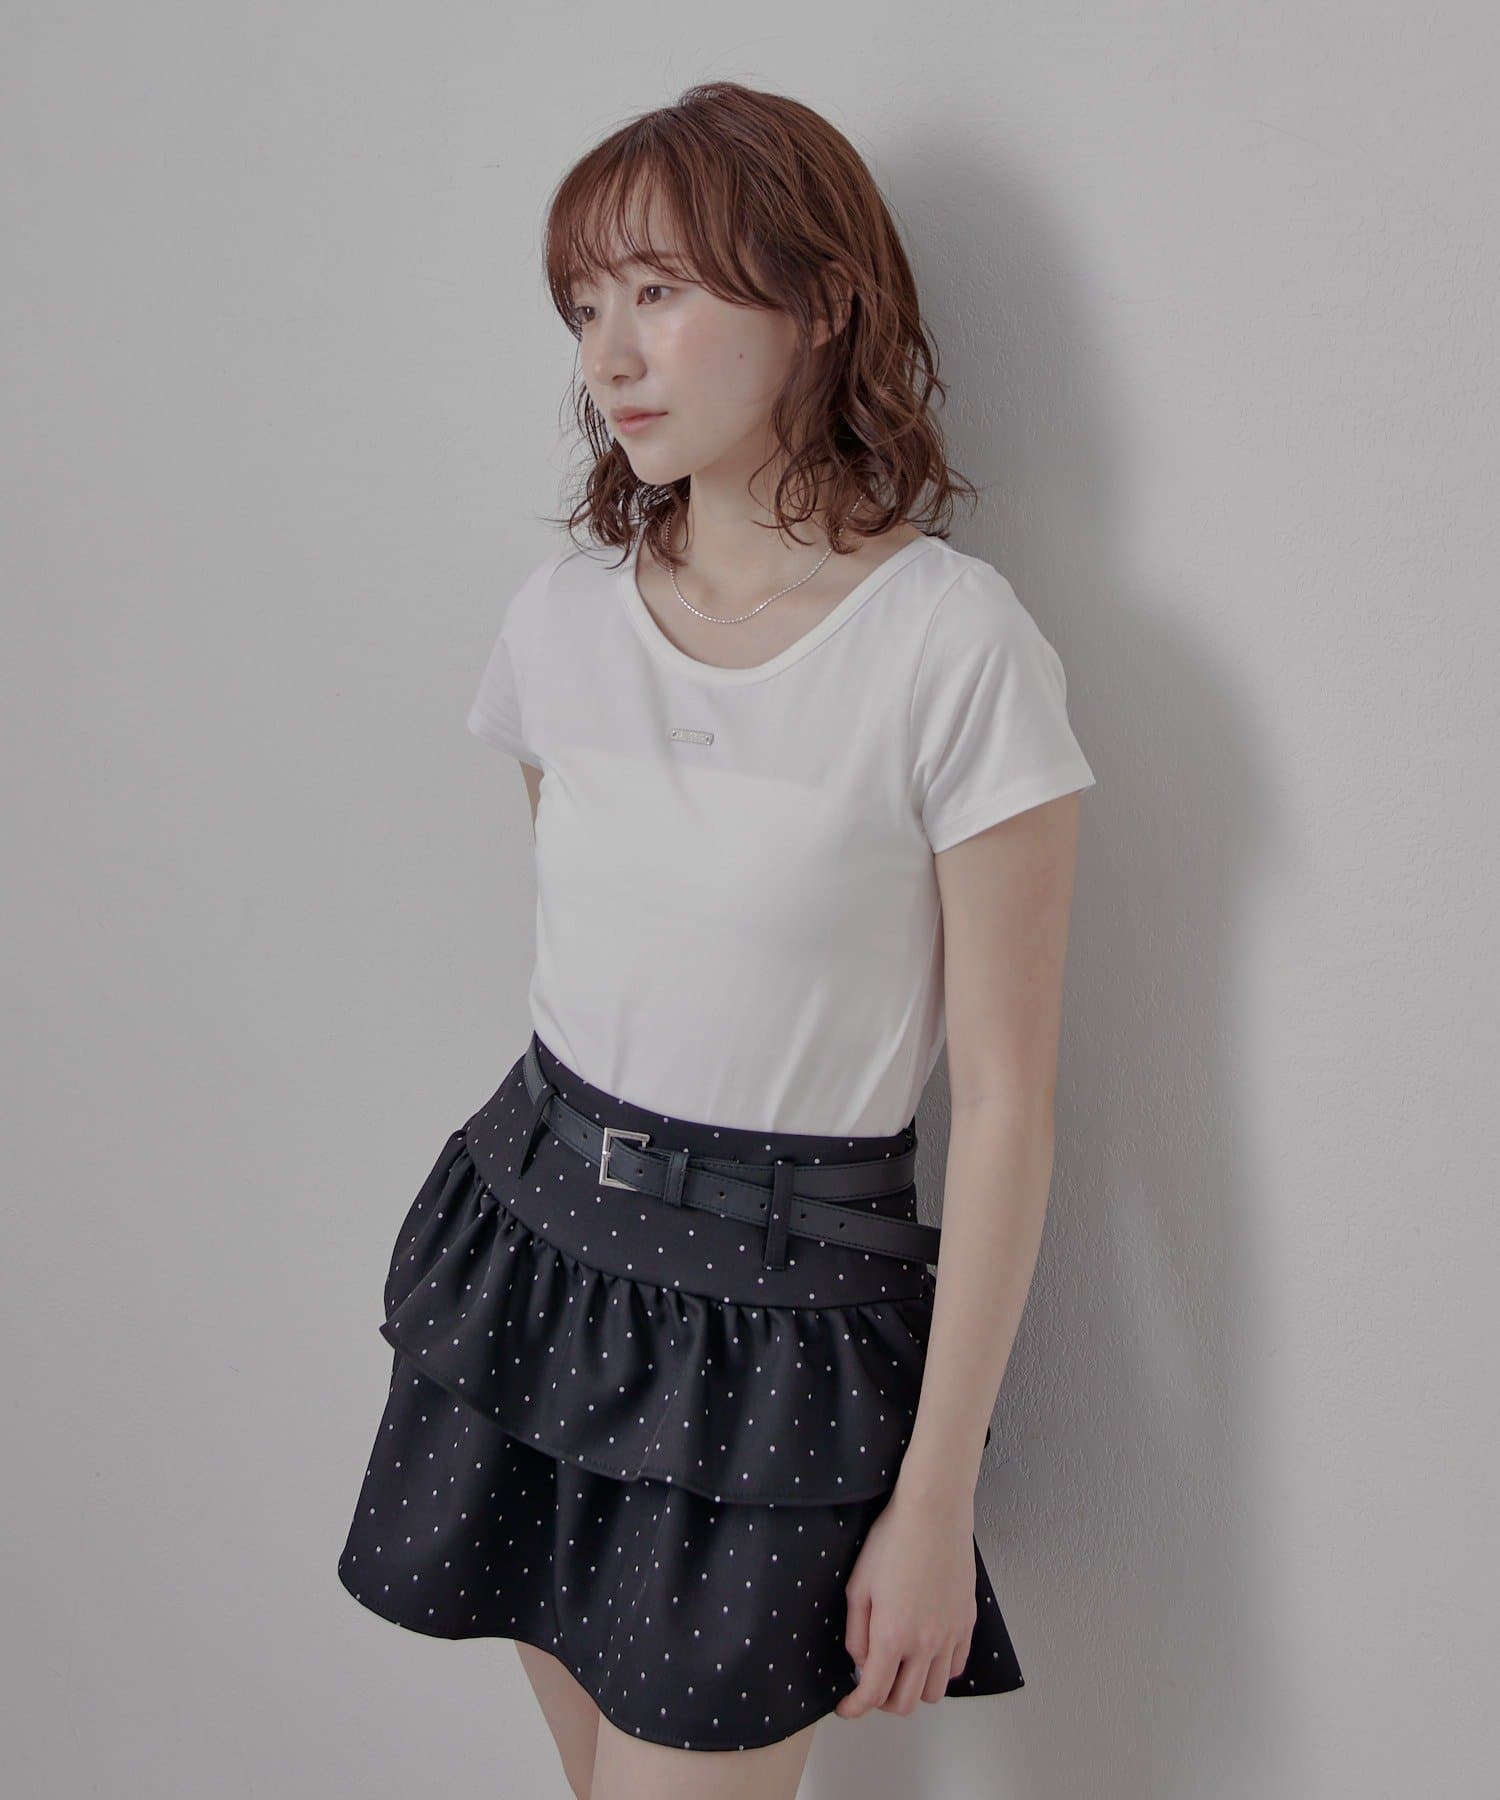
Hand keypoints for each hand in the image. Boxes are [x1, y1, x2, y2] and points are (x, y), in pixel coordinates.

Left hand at [835, 1481, 977, 1719]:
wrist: (933, 1513)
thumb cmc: (891, 1541)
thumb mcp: (857, 1586)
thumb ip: (856, 1632)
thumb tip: (861, 1662)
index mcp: (891, 1635)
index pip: (873, 1693)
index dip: (855, 1708)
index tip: (846, 1708)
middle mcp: (924, 1643)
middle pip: (906, 1703)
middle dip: (883, 1703)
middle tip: (870, 1687)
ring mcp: (950, 1635)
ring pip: (935, 1692)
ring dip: (914, 1689)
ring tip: (900, 1669)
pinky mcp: (966, 1623)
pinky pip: (956, 1667)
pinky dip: (939, 1671)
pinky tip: (925, 1653)